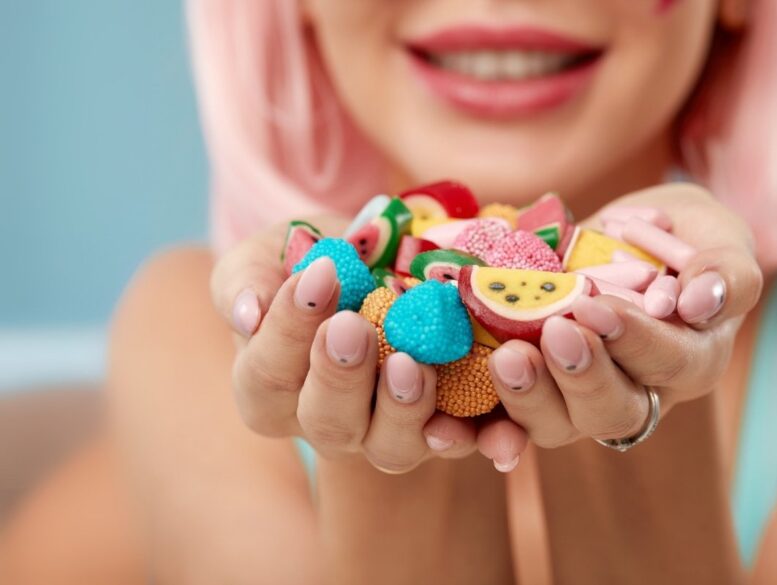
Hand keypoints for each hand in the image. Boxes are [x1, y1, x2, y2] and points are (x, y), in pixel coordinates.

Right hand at [209, 217, 527, 472]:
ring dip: (403, 409)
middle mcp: (329, 423)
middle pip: (328, 423)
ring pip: (393, 447)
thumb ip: (246, 279)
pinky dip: (483, 438)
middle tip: (355, 326)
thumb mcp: (270, 254)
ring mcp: (390, 432)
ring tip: (411, 364)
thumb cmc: (315, 260)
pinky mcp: (448, 427)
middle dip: (341, 375)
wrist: (385, 261)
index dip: (288, 330)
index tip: (319, 274)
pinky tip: (495, 423)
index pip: (267, 375)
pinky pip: (466, 443)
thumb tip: (247, 314)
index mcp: (272, 389)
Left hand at [488, 184, 763, 447]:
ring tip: (505, 359)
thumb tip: (702, 302)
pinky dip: (473, 430)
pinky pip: (501, 424)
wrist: (638, 236)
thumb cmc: (690, 239)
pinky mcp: (531, 388)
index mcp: (689, 361)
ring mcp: (577, 396)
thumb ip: (726, 272)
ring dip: (526, 398)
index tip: (596, 306)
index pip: (666, 362)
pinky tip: (444, 428)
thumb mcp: (722, 241)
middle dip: (579, 376)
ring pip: (554, 425)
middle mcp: (635, 391)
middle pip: (610, 412)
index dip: (632, 340)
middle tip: (552, 333)